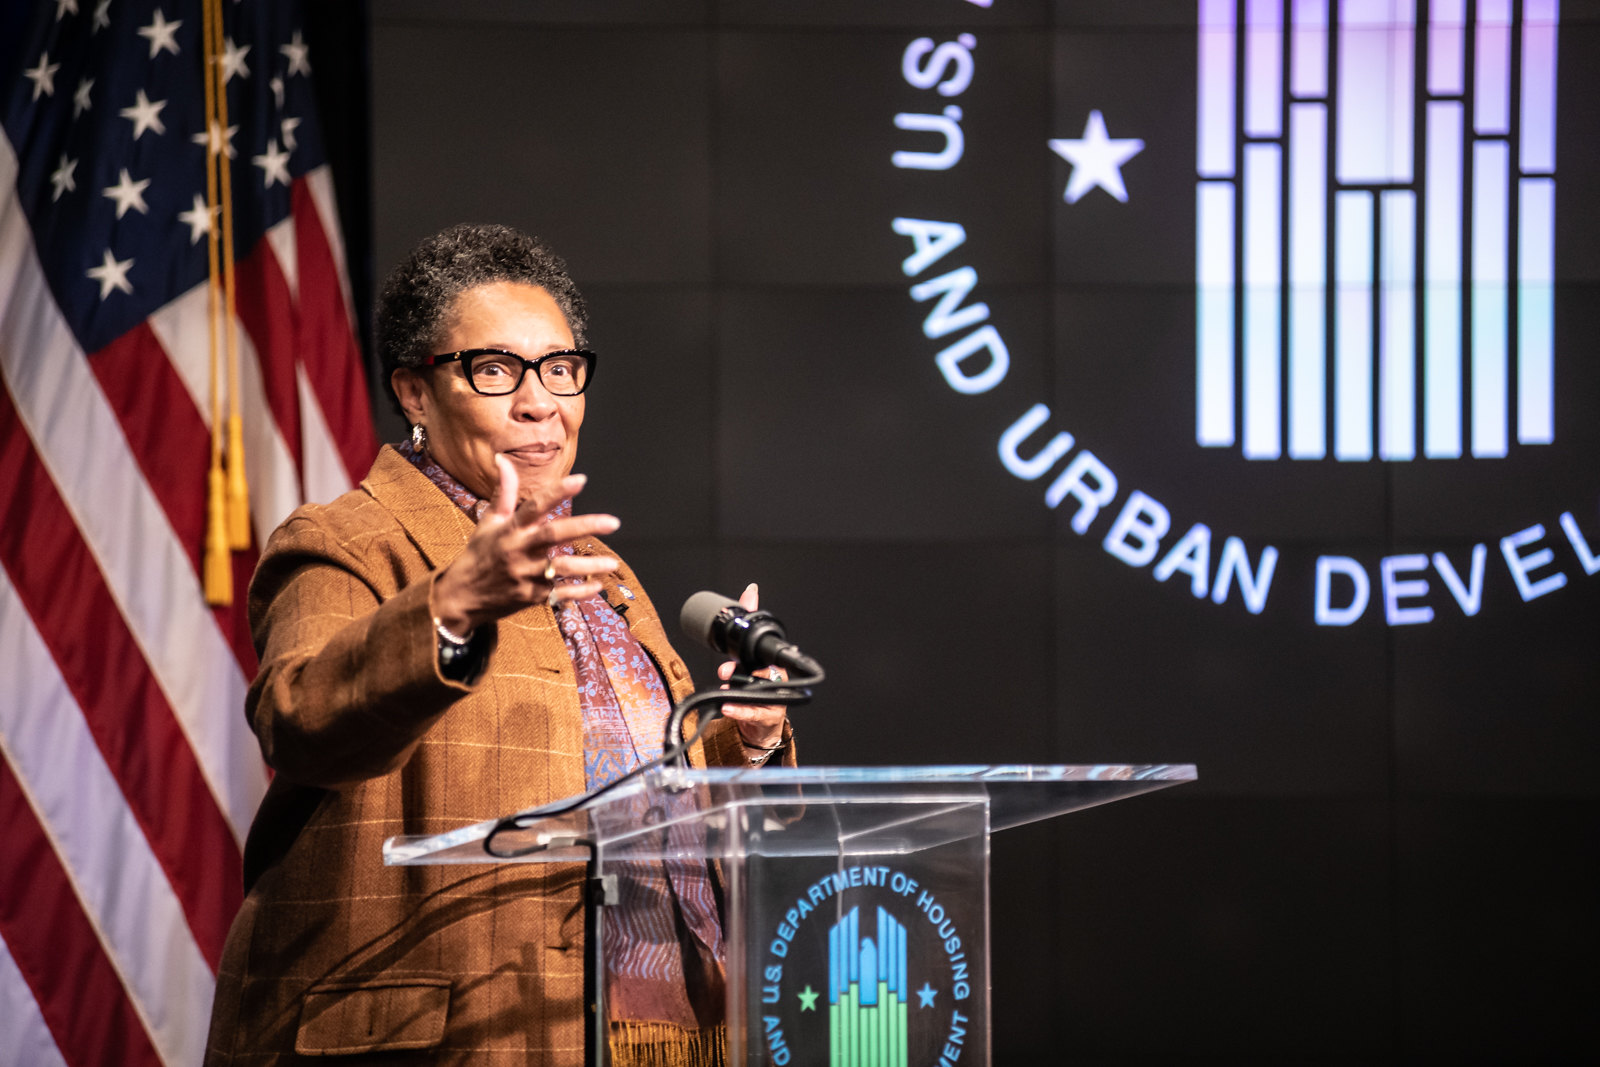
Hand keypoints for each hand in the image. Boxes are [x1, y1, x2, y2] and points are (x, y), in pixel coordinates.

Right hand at [431, 454, 620, 633]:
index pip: (535, 505)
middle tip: (613, 522)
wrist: (462, 597)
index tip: (582, 480)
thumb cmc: (479, 554)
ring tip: (613, 563)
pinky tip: (598, 585)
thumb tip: (502, 459)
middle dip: (585, 526)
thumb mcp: (489, 522)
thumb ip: (504, 492)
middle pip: (554, 535)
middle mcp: (519, 549)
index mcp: (510, 529)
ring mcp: (525, 575)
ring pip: (561, 568)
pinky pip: (560, 594)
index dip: (558, 492)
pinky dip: (580, 591)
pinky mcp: (530, 597)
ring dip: (588, 566)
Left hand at [715, 582, 789, 750]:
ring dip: (738, 691)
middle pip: (763, 673)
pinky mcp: (767, 716)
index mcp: (773, 663)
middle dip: (741, 671)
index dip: (755, 649)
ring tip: (723, 688)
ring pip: (758, 692)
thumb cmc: (757, 686)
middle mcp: (777, 680)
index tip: (742, 647)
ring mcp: (774, 700)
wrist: (761, 722)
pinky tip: (727, 707)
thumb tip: (751, 591)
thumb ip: (749, 621)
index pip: (766, 652)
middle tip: (724, 671)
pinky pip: (753, 713)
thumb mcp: (749, 654)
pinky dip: (739, 710)